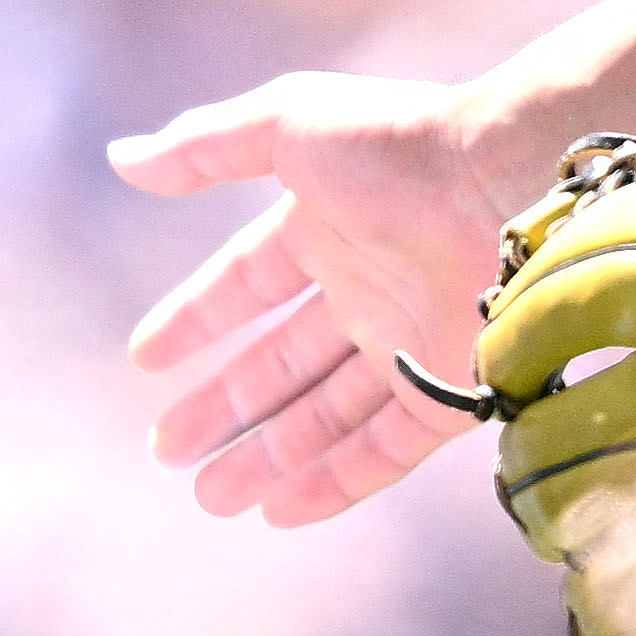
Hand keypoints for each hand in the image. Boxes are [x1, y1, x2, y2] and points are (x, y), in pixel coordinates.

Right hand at [107, 64, 561, 529]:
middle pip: (281, 363)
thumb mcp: (286, 124)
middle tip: (164, 452)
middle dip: (224, 407)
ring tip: (209, 498)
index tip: (147, 360)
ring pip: (325, 416)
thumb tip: (124, 160)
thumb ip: (204, 145)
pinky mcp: (452, 391)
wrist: (512, 181)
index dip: (198, 319)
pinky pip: (383, 451)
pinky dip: (332, 482)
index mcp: (327, 227)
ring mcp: (410, 345)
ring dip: (267, 456)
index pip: (248, 283)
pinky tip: (279, 511)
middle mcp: (367, 291)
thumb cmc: (398, 144)